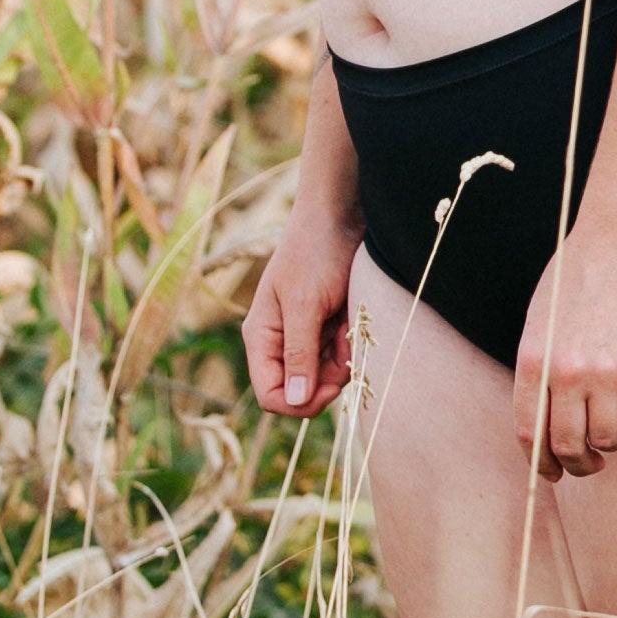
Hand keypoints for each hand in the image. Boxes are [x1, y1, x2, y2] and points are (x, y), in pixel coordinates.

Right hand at [243, 200, 361, 417]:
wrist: (342, 215)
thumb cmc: (316, 252)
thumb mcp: (305, 303)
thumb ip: (299, 352)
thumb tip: (296, 400)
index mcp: (262, 337)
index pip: (271, 394)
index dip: (299, 402)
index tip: (331, 385)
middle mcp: (281, 341)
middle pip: (302, 390)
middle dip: (328, 378)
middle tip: (345, 348)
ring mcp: (306, 336)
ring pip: (326, 376)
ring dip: (344, 359)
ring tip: (349, 323)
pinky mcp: (328, 328)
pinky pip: (342, 356)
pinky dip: (352, 345)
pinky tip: (354, 318)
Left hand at [513, 229, 616, 477]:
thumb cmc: (580, 272)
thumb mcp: (540, 318)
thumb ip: (540, 365)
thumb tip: (545, 414)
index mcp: (534, 360)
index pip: (529, 434)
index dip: (543, 463)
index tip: (557, 470)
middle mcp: (565, 373)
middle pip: (568, 447)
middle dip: (581, 464)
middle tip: (593, 460)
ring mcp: (605, 373)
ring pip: (608, 441)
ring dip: (614, 444)